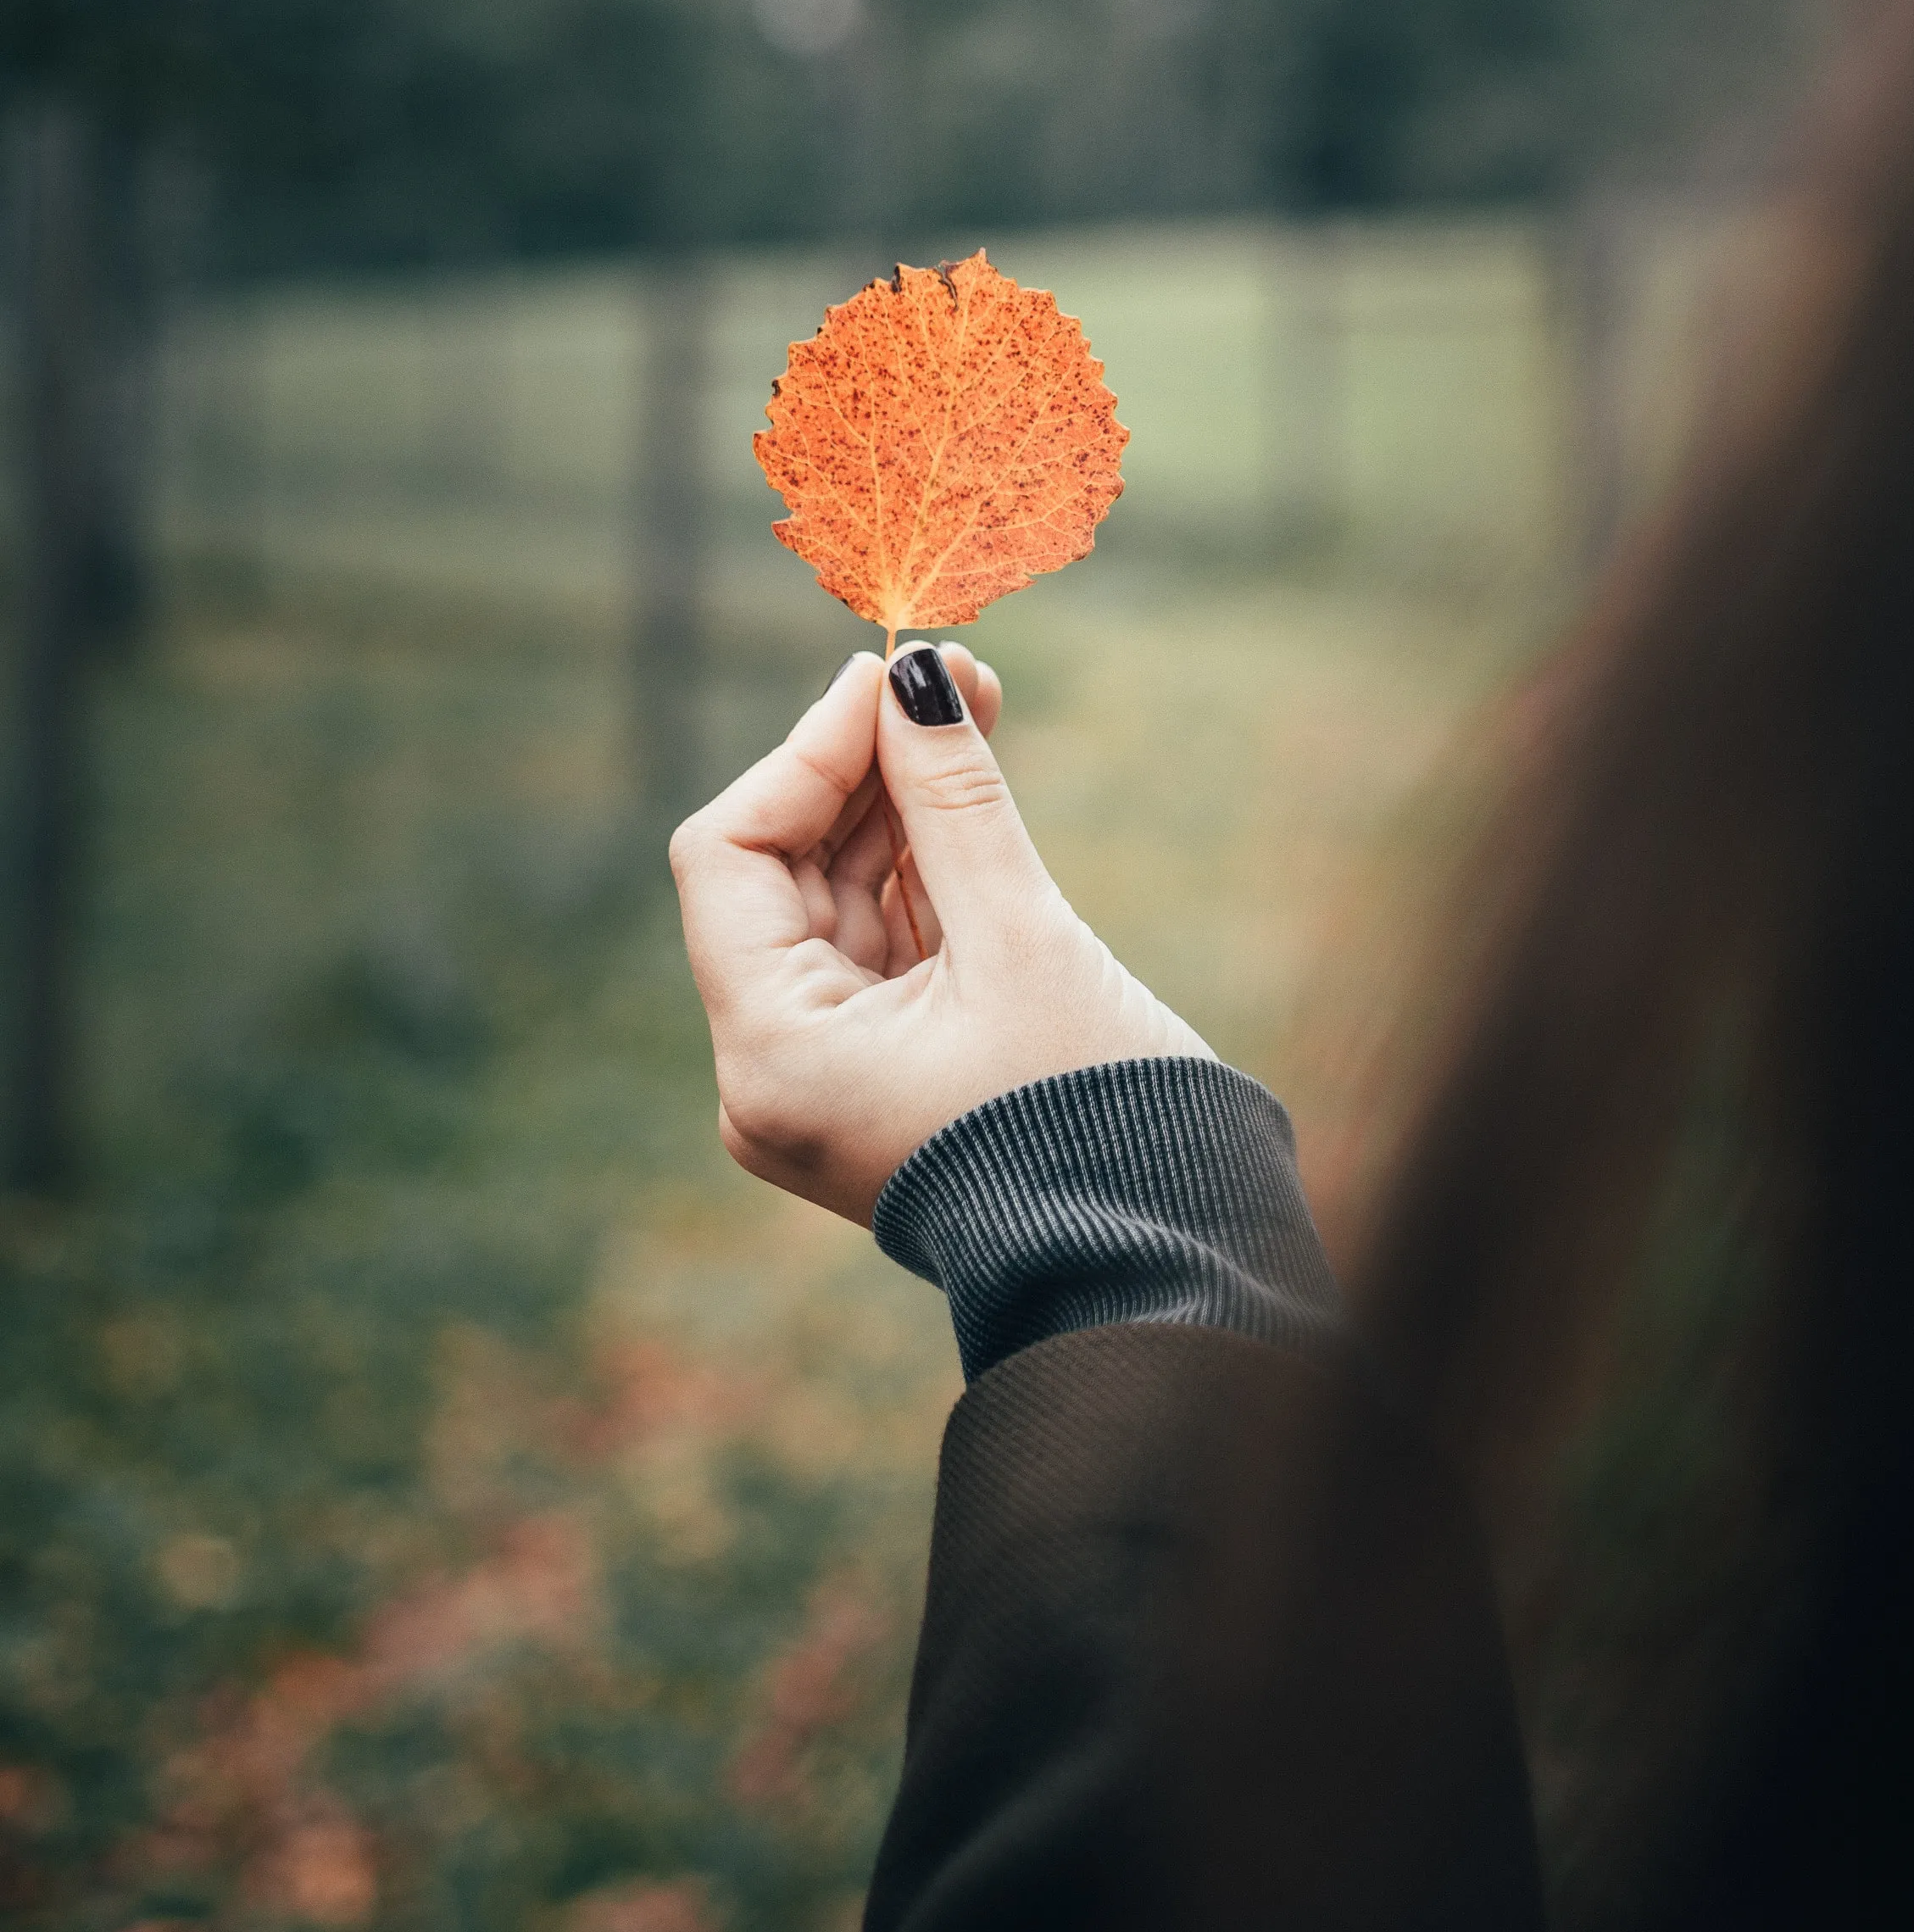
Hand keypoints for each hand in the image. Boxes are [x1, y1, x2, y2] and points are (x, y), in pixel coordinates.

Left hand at [668, 646, 1213, 1224]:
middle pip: (780, 872)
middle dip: (861, 765)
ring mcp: (824, 1076)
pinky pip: (878, 940)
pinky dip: (921, 864)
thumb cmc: (1092, 1119)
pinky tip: (969, 777)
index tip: (885, 677)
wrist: (1164, 1259)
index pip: (730, 855)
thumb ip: (955, 797)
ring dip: (899, 802)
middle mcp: (772, 1073)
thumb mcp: (1021, 935)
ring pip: (835, 897)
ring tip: (972, 700)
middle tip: (947, 672)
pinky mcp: (880, 1070)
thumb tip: (915, 672)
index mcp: (773, 1057)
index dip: (804, 752)